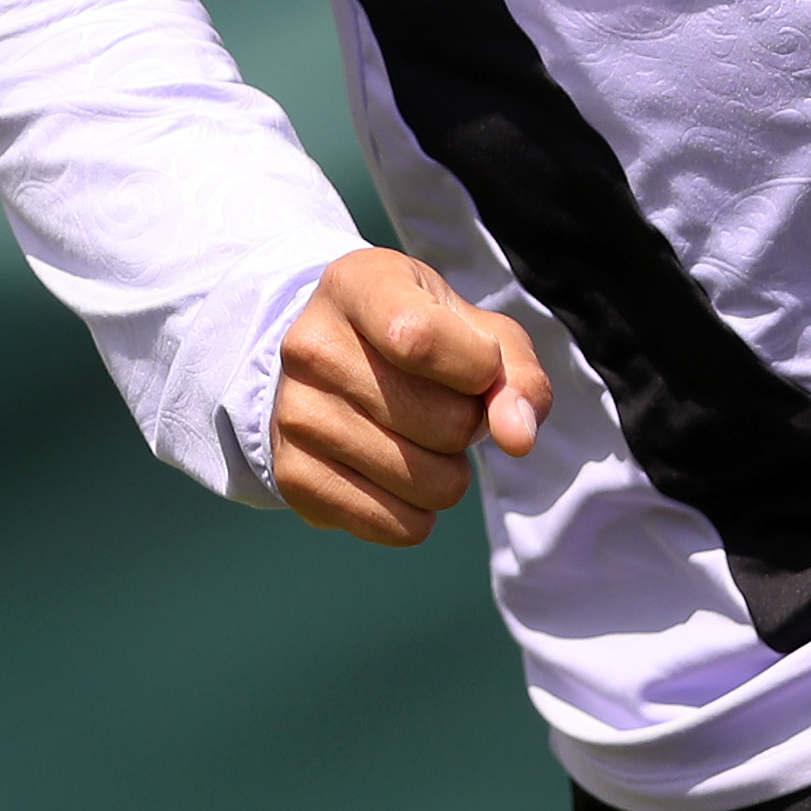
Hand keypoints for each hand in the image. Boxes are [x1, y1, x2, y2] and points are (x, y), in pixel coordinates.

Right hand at [270, 248, 553, 545]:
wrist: (331, 368)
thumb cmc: (423, 339)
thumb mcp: (475, 331)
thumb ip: (515, 374)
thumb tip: (518, 438)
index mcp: (357, 285)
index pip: (419, 339)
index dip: (478, 369)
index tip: (483, 367)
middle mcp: (311, 345)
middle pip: (442, 421)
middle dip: (469, 425)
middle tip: (445, 406)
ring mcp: (295, 414)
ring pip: (425, 481)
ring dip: (447, 473)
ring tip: (421, 440)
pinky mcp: (292, 477)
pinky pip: (396, 525)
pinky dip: (419, 514)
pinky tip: (398, 479)